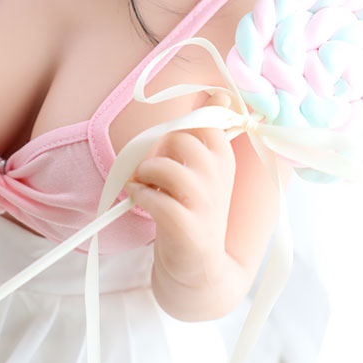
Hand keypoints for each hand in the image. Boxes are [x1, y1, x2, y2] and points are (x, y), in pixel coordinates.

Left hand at [125, 92, 235, 290]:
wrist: (199, 270)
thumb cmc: (194, 211)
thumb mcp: (204, 169)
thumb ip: (203, 133)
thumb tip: (219, 92)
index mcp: (223, 158)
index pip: (209, 118)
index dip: (187, 122)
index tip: (178, 142)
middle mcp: (219, 177)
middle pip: (180, 138)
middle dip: (158, 150)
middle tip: (155, 170)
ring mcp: (205, 203)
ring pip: (164, 166)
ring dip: (145, 173)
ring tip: (145, 185)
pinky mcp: (187, 227)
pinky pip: (153, 198)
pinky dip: (139, 195)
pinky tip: (140, 200)